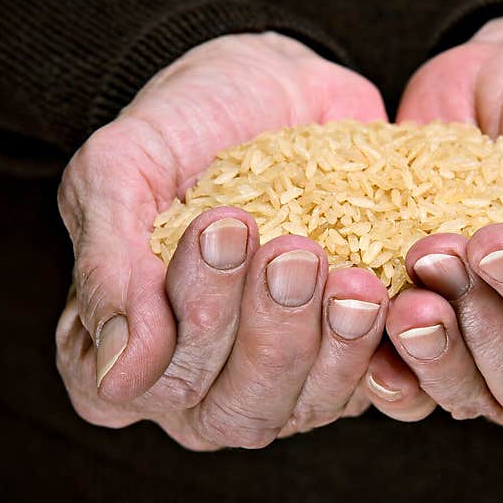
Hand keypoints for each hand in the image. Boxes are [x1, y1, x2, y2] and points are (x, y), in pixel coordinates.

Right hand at [56, 32, 388, 448]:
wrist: (271, 90)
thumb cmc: (184, 129)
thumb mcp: (122, 171)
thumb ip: (109, 269)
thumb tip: (119, 377)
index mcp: (130, 348)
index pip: (158, 382)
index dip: (195, 318)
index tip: (222, 227)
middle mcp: (200, 381)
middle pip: (236, 412)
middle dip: (270, 334)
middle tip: (294, 252)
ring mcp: (278, 378)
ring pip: (306, 409)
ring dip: (333, 345)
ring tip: (351, 277)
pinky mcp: (344, 359)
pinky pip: (374, 391)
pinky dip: (388, 353)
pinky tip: (393, 300)